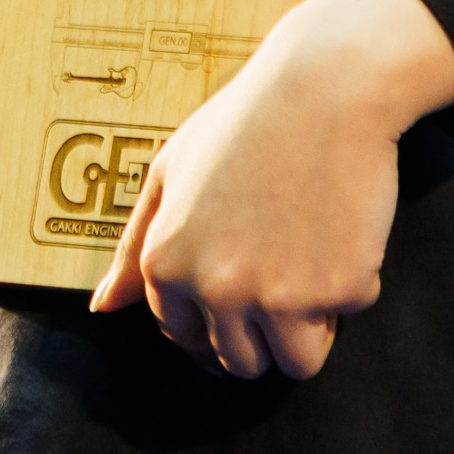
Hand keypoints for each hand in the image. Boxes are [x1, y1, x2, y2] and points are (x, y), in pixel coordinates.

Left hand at [92, 0, 453, 378]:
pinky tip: (340, 231)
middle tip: (282, 281)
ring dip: (308, 329)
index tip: (239, 305)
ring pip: (295, 363)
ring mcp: (277, 295)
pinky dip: (350, 285)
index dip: (215, 327)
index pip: (185, 337)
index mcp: (166, 263)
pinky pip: (345, 317)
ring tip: (311, 267)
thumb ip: (135, 248)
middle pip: (240, 363)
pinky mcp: (335, 290)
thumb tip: (103, 306)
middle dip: (262, 334)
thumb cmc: (244, 124)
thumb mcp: (169, 174)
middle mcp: (215, 289)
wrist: (324, 91)